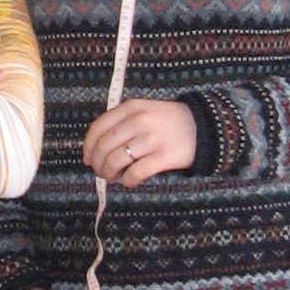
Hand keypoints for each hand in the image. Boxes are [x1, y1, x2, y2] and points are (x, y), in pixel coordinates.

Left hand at [82, 98, 197, 186]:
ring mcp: (152, 138)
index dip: (88, 147)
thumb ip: (122, 122)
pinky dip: (127, 181)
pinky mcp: (164, 156)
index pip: (98, 128)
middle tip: (101, 172)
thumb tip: (96, 149)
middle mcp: (139, 121)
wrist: (203, 126)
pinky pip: (136, 173)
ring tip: (113, 177)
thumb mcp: (144, 110)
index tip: (87, 159)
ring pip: (116, 161)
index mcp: (132, 107)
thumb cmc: (167, 121)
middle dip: (98, 164)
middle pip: (104, 147)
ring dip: (109, 174)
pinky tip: (129, 181)